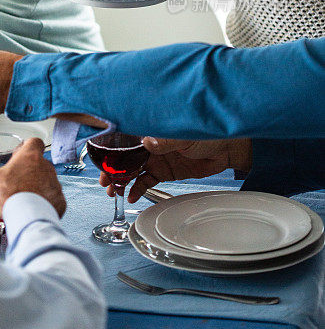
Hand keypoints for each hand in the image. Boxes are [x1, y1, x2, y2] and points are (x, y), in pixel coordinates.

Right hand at [0, 137, 66, 216]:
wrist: (29, 217)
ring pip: (46, 182)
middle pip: (38, 164)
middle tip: (14, 182)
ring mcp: (54, 185)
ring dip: (36, 187)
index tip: (19, 152)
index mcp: (30, 157)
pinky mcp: (59, 202)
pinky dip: (44, 204)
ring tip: (21, 198)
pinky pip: (52, 199)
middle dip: (27, 171)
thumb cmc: (12, 196)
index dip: (26, 146)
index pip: (33, 142)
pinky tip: (32, 209)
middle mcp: (46, 168)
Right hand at [100, 137, 251, 202]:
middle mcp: (150, 145)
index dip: (113, 151)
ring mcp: (156, 159)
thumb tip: (148, 142)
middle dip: (113, 169)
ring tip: (113, 191)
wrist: (225, 149)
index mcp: (151, 132)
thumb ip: (165, 141)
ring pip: (133, 171)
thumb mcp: (184, 136)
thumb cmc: (206, 133)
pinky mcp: (164, 171)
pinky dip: (137, 188)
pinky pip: (146, 181)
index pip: (126, 141)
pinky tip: (130, 195)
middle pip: (126, 158)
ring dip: (122, 181)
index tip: (103, 161)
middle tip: (105, 181)